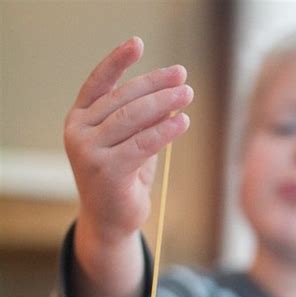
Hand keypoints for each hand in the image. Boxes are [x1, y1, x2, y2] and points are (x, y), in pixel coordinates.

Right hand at [64, 36, 192, 241]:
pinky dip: (166, 131)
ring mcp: (89, 151)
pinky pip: (143, 143)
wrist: (109, 223)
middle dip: (156, 86)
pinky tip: (184, 121)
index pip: (98, 83)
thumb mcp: (130, 145)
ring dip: (164, 103)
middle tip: (182, 77)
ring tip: (187, 94)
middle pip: (123, 99)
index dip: (117, 61)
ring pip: (133, 118)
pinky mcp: (107, 171)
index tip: (138, 43)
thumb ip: (143, 122)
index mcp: (79, 119)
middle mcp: (78, 132)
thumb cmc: (122, 181)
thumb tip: (172, 98)